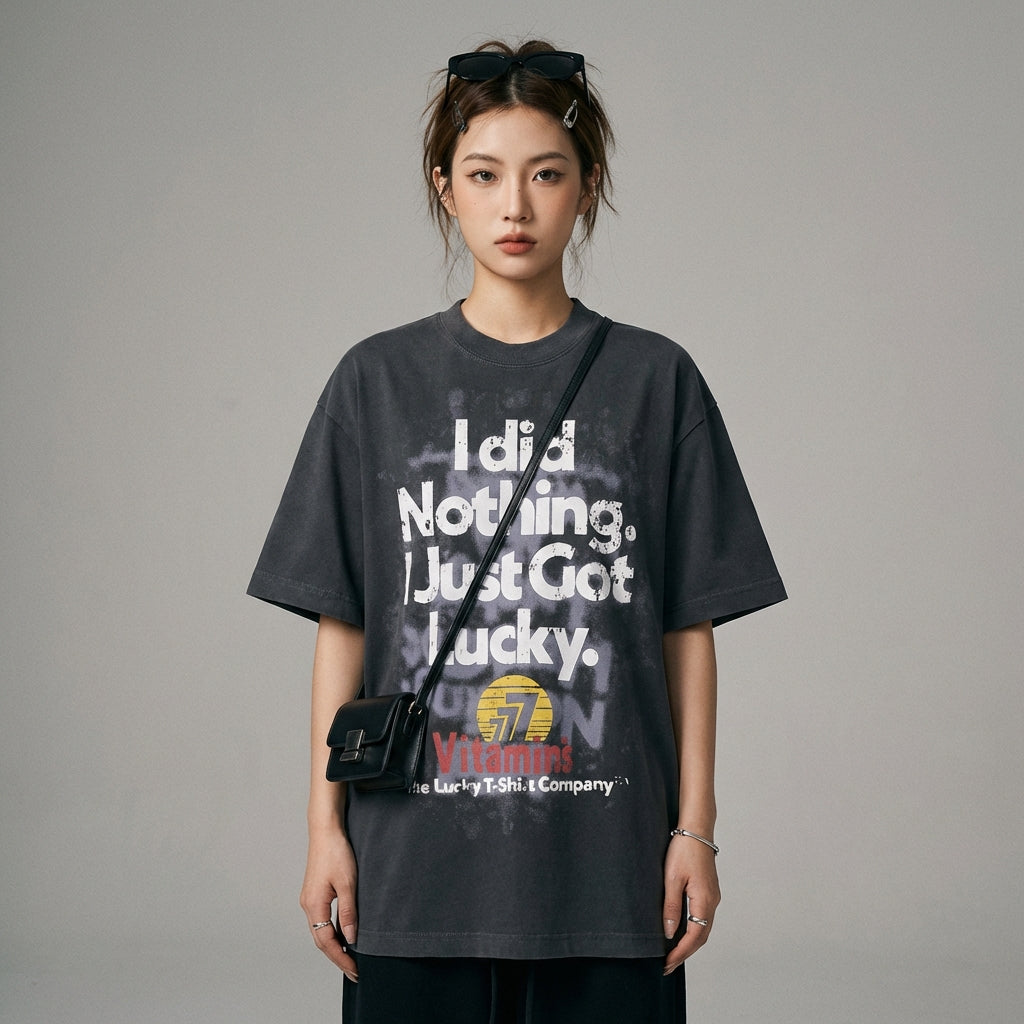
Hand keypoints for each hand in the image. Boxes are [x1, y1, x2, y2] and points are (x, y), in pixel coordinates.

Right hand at [300, 828, 358, 982]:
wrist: (326, 830)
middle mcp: (308, 905)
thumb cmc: (336, 852)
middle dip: (337, 957)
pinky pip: (321, 919)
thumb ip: (349, 912)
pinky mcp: (314, 892)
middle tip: (354, 970)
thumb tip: (351, 939)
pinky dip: (331, 931)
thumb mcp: (348, 883)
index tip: (355, 970)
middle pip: (321, 940)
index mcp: (314, 905)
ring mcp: (309, 899)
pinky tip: (343, 934)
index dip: (341, 958)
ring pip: (320, 930)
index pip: (327, 942)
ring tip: (349, 957)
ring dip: (333, 945)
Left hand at [662, 834, 720, 974]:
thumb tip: (669, 933)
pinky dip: (693, 930)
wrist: (696, 829)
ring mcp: (712, 896)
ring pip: (703, 927)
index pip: (695, 936)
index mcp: (704, 900)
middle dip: (685, 952)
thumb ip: (671, 907)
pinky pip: (702, 917)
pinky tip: (681, 932)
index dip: (681, 953)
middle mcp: (712, 901)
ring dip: (689, 943)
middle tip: (668, 965)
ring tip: (672, 953)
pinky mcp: (708, 890)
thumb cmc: (683, 850)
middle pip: (701, 936)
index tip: (667, 963)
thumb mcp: (671, 878)